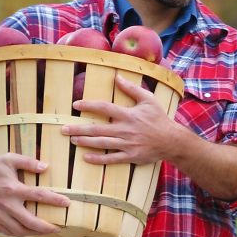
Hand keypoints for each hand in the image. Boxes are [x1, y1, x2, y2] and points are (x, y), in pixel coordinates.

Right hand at [0, 152, 65, 236]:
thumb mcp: (9, 159)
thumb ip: (28, 162)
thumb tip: (46, 167)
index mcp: (12, 188)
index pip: (38, 195)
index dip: (54, 200)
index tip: (67, 203)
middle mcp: (5, 204)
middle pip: (29, 221)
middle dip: (46, 227)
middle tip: (58, 228)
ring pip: (19, 231)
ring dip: (34, 233)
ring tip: (46, 231)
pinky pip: (7, 232)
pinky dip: (20, 234)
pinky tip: (29, 232)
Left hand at [69, 76, 189, 166]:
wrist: (172, 140)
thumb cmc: (159, 118)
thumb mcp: (148, 99)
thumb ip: (132, 88)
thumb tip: (117, 77)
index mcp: (128, 115)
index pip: (104, 108)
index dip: (89, 105)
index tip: (75, 104)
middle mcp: (125, 130)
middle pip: (97, 129)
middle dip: (79, 129)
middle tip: (64, 129)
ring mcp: (127, 144)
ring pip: (102, 144)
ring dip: (85, 142)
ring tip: (72, 140)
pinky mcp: (130, 156)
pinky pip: (111, 159)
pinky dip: (98, 159)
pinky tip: (86, 157)